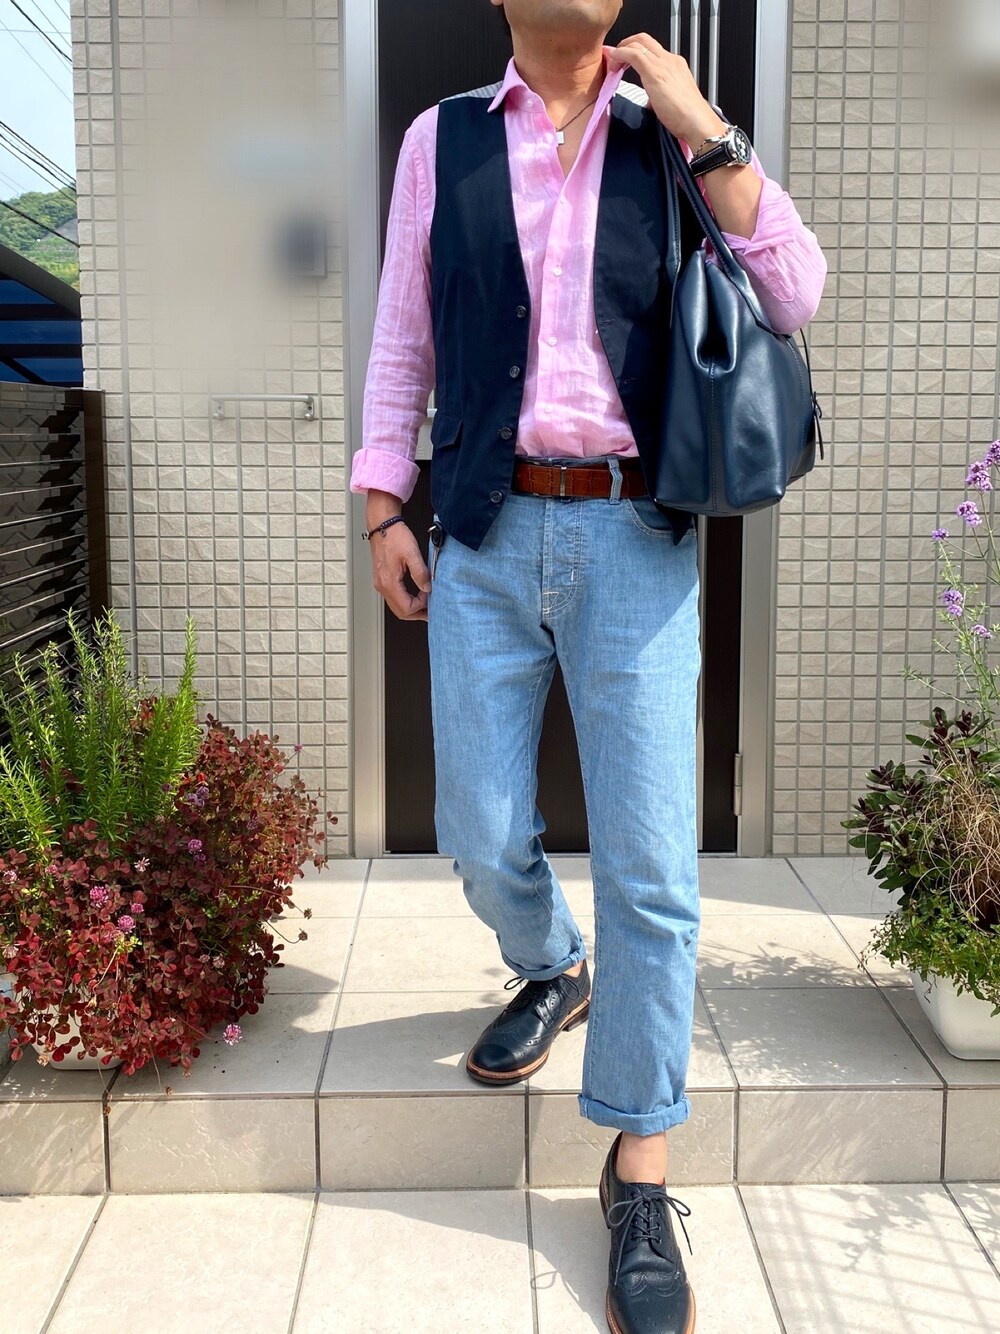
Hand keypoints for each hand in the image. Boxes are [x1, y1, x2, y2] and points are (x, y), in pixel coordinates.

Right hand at [368, 519, 431, 621]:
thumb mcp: (412, 553)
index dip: (421, 605)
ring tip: (425, 604)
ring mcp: (381, 583)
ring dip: (411, 608)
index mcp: (389, 582)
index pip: (406, 607)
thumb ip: (421, 573)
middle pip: (400, 612)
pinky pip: (393, 598)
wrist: (382, 525)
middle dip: (417, 614)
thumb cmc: (394, 536)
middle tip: (430, 611)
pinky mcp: (382, 579)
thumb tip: (427, 588)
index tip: (430, 596)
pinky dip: (405, 601)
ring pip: (396, 606)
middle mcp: (382, 585)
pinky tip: (415, 595)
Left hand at [605, 35, 724, 143]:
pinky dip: (620, 54)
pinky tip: (613, 60)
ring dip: (621, 50)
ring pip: (638, 43)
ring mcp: (663, 64)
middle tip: (616, 57)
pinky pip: (634, 54)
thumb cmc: (687, 118)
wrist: (697, 122)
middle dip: (626, 44)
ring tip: (613, 62)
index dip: (636, 51)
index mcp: (675, 65)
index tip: (625, 60)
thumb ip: (659, 97)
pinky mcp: (655, 73)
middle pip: (644, 39)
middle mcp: (670, 60)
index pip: (652, 49)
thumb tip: (650, 102)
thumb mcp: (671, 101)